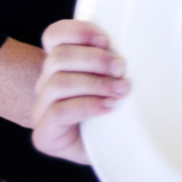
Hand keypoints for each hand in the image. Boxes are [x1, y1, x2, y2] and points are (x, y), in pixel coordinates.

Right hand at [31, 20, 128, 164]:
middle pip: (58, 57)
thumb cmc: (115, 109)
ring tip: (121, 90)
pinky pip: (58, 112)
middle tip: (121, 68)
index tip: (106, 39)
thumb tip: (140, 37)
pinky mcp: (43, 134)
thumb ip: (114, 58)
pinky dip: (87, 106)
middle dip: (94, 59)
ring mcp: (41, 110)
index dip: (78, 31)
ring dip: (94, 83)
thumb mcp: (116, 77)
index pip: (54, 35)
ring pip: (57, 83)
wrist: (109, 150)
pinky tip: (108, 107)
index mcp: (58, 63)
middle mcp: (45, 84)